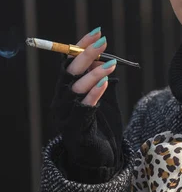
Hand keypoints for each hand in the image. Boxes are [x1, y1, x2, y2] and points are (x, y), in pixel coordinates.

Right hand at [51, 28, 123, 176]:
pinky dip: (94, 95)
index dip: (81, 46)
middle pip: (69, 73)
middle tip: (103, 42)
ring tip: (110, 63)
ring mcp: (66, 115)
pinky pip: (84, 109)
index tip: (97, 32)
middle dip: (86, 55)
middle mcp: (62, 100)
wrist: (100, 159)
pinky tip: (106, 84)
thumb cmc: (101, 125)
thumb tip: (105, 57)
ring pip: (75, 90)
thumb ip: (101, 79)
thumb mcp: (103, 97)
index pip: (69, 62)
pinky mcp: (75, 130)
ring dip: (93, 74)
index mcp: (66, 90)